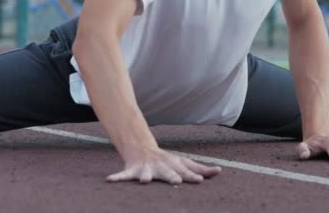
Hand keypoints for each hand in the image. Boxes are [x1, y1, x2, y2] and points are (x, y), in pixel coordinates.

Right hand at [107, 147, 221, 184]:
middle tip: (176, 181)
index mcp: (173, 166)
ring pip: (145, 174)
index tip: (200, 180)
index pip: (185, 172)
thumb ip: (199, 168)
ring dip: (145, 177)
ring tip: (144, 181)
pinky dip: (117, 178)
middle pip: (167, 172)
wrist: (140, 147)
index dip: (192, 176)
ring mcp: (146, 169)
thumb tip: (219, 171)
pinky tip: (109, 180)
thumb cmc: (166, 160)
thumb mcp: (182, 162)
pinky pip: (123, 175)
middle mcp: (160, 167)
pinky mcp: (132, 170)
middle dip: (171, 176)